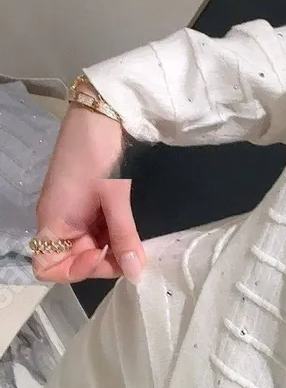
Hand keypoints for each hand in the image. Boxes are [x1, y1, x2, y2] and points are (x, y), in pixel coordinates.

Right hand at [32, 104, 144, 283]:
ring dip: (112, 248)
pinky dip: (114, 234)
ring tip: (135, 241)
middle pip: (74, 260)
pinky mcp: (87, 204)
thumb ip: (124, 237)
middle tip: (133, 253)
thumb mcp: (114, 199)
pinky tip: (131, 229)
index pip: (48, 267)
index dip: (76, 271)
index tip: (104, 257)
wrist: (100, 116)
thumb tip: (135, 272)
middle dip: (104, 261)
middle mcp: (58, 222)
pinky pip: (97, 230)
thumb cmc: (99, 156)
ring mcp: (73, 213)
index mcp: (53, 222)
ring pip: (89, 246)